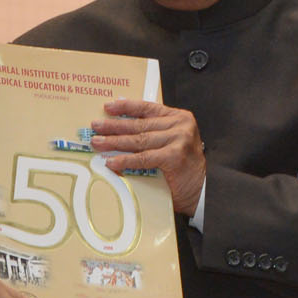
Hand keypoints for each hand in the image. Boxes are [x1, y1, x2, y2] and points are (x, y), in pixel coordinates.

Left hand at [89, 98, 206, 215]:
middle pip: (140, 125)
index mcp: (178, 117)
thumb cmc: (183, 168)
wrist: (202, 190)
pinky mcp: (174, 156)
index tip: (108, 107)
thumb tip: (120, 128)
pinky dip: (125, 161)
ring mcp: (179, 139)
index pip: (148, 108)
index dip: (126, 107)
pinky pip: (144, 158)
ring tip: (98, 143)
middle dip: (115, 126)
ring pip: (139, 140)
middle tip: (96, 127)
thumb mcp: (170, 142)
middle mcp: (180, 125)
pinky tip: (111, 162)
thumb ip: (153, 132)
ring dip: (115, 142)